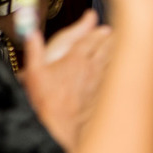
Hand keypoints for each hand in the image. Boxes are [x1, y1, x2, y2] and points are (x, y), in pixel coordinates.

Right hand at [18, 10, 112, 151]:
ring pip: (110, 62)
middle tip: (116, 32)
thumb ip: (34, 50)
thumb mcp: (34, 72)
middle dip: (110, 39)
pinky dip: (115, 69)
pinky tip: (116, 70)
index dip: (96, 33)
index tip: (103, 27)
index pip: (89, 41)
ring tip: (120, 46)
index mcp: (75, 60)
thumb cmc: (46, 101)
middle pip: (105, 49)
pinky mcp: (100, 94)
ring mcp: (98, 82)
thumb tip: (31, 33)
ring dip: (115, 52)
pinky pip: (110, 77)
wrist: (60, 125)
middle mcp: (90, 69)